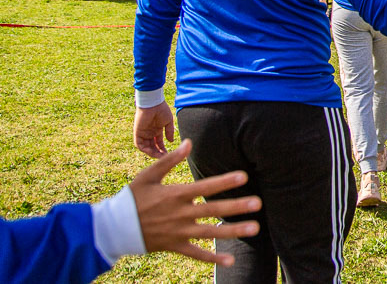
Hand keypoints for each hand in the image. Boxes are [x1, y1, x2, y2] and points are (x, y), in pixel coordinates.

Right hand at [130, 139, 260, 265]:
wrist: (113, 228)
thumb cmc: (132, 198)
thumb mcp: (148, 175)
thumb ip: (170, 159)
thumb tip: (189, 142)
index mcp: (175, 194)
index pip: (204, 187)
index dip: (224, 182)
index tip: (243, 176)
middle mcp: (180, 214)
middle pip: (213, 210)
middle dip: (237, 206)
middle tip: (258, 203)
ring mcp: (178, 232)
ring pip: (210, 233)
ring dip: (233, 231)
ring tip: (255, 228)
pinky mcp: (174, 247)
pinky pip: (196, 254)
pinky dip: (213, 258)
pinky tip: (231, 259)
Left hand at [134, 101, 175, 158]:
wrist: (153, 103)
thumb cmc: (161, 110)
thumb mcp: (168, 122)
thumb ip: (169, 132)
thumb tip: (171, 141)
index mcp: (156, 130)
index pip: (159, 143)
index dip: (163, 149)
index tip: (169, 154)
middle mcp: (149, 133)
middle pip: (153, 146)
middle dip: (158, 153)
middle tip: (165, 157)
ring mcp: (143, 133)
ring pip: (146, 147)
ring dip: (152, 153)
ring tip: (160, 156)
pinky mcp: (138, 132)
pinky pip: (139, 144)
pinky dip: (145, 149)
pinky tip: (152, 152)